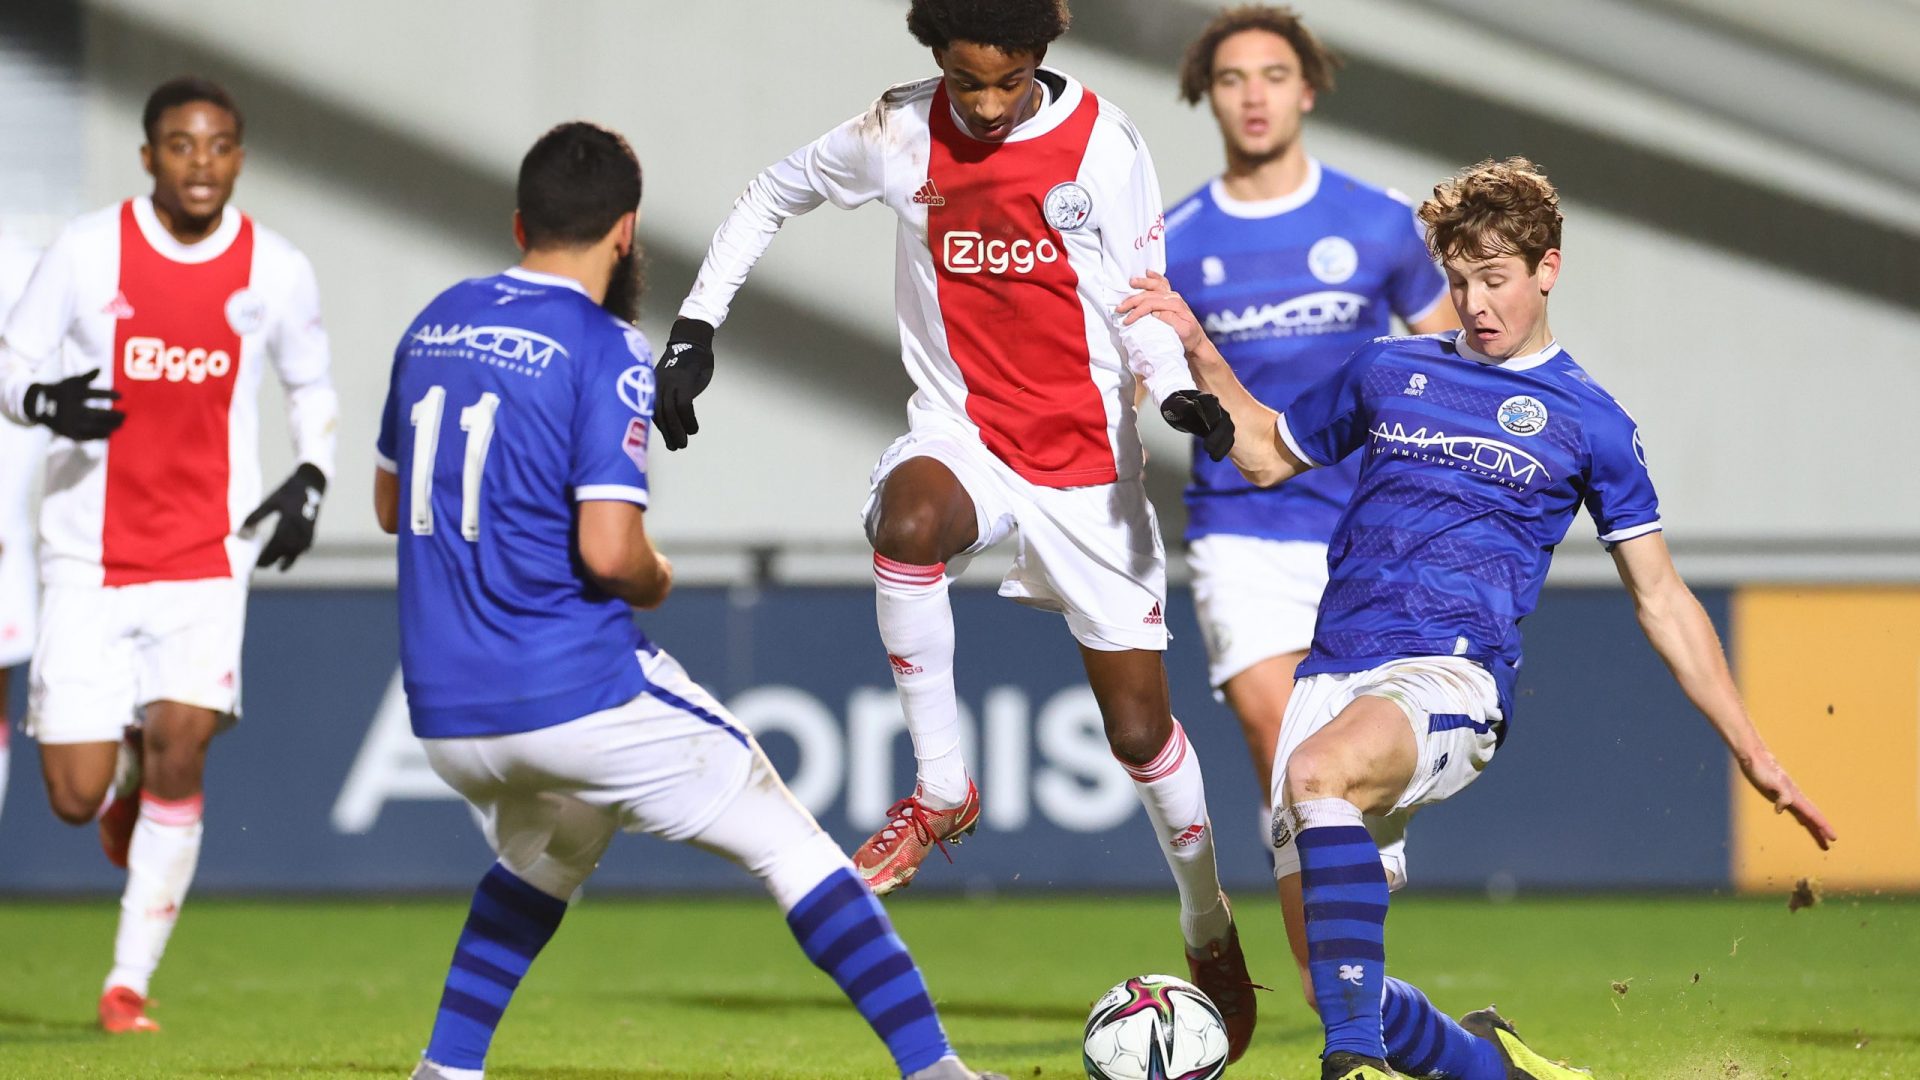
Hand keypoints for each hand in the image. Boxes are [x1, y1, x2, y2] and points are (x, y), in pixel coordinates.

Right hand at [23, 369, 123, 439]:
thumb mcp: (71, 382)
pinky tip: (109, 434)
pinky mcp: (68, 432)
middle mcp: (71, 409)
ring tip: (121, 424)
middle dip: (112, 415)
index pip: (94, 394)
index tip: (121, 396)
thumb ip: (86, 377)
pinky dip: (98, 435)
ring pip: (92, 426)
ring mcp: (70, 422)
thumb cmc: (60, 391)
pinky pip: (86, 436)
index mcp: (73, 395)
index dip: (109, 394)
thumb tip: (99, 368)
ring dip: (108, 426)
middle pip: (96, 413)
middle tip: (125, 414)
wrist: (38, 405)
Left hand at [243, 463, 326, 570]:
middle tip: (259, 565)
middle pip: (283, 552)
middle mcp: (300, 532)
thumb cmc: (288, 492)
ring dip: (284, 560)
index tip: (254, 563)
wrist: (311, 485)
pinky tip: (287, 557)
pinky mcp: (311, 534)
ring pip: (294, 553)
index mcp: (288, 523)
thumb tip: (239, 532)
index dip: (265, 557)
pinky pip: (302, 549)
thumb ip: (255, 517)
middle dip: (272, 560)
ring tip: (274, 565)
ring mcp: (307, 534)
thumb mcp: (270, 502)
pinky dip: (293, 554)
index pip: (274, 547)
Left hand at [656, 318, 715, 450]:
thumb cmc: (684, 361)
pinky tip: (694, 429)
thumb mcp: (671, 379)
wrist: (692, 340)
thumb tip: (670, 415)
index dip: (660, 428)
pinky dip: (688, 420)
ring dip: (677, 431)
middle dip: (667, 434)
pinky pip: (684, 405)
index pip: (651, 410)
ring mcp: (670, 382)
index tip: (667, 441)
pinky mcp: (684, 381)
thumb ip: (668, 394)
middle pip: (659, 414)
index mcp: (652, 385)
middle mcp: (657, 384)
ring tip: (684, 444)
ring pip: (669, 412)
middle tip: (676, 448)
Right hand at [1117, 271, 1204, 353]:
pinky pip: (1162, 284)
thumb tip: (1156, 312)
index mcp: (1175, 305)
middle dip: (1133, 300)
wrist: (1196, 340)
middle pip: (1149, 294)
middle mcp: (1173, 298)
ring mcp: (1172, 296)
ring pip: (1154, 286)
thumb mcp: (1182, 331)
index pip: (1151, 304)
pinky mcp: (1171, 298)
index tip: (1127, 320)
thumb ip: (1170, 319)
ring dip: (1142, 283)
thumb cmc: (1189, 337)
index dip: (1137, 311)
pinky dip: (1155, 277)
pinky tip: (1148, 272)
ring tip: (1131, 283)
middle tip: (1120, 308)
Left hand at [1161, 389, 1233, 461]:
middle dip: (1219, 434)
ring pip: (1229, 432)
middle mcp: (1217, 408)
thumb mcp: (1173, 403)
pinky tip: (1215, 457)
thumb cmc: (1175, 404)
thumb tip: (1191, 407)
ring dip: (1223, 445)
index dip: (1213, 415)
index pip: (1213, 404)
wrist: (1180, 409)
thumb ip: (1181, 404)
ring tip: (1213, 457)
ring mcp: (1221, 420)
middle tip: (1207, 447)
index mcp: (1205, 398)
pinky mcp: (1220, 431)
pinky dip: (1223, 449)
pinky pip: (1227, 440)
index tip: (1209, 427)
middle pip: (1224, 420)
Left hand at [1738, 746, 1836, 850]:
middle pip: (1810, 818)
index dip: (1822, 826)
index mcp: (1794, 796)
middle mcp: (1794, 797)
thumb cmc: (1760, 769)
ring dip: (1812, 827)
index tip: (1833, 838)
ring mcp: (1787, 796)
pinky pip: (1795, 810)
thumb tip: (1781, 809)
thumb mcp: (1770, 782)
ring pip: (1804, 815)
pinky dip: (1802, 818)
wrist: (1754, 757)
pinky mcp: (1778, 795)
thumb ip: (1780, 794)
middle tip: (1828, 846)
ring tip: (1821, 839)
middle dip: (1820, 832)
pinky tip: (1802, 822)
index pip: (1812, 815)